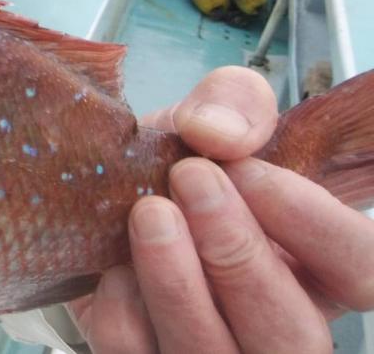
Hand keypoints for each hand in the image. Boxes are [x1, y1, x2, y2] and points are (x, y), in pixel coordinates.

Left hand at [70, 66, 373, 352]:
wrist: (88, 201)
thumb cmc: (170, 172)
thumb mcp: (209, 124)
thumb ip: (233, 106)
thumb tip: (217, 131)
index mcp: (314, 270)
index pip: (362, 268)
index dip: (316, 224)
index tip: (250, 171)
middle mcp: (273, 325)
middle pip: (292, 332)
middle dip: (240, 255)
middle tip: (189, 180)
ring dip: (178, 284)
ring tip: (147, 214)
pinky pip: (135, 353)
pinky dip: (120, 307)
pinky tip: (111, 263)